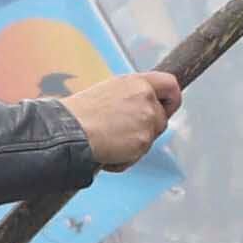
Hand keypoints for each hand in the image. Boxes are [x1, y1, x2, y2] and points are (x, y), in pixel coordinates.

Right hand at [63, 67, 181, 171]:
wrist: (70, 131)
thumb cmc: (80, 114)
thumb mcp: (108, 92)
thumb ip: (131, 97)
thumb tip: (139, 108)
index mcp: (136, 82)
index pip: (170, 84)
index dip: (171, 99)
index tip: (166, 108)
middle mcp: (146, 98)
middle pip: (162, 118)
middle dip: (147, 129)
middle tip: (124, 134)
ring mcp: (147, 120)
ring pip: (150, 138)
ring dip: (134, 145)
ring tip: (108, 142)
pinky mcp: (143, 141)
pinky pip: (138, 156)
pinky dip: (124, 159)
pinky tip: (107, 153)